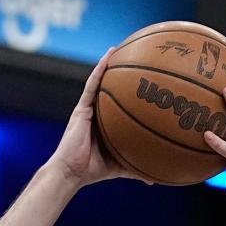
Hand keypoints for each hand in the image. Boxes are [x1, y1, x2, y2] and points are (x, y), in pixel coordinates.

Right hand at [47, 48, 150, 186]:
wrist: (72, 172)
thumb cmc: (92, 170)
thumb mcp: (120, 167)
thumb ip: (136, 168)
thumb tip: (154, 178)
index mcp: (105, 124)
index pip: (118, 103)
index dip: (128, 90)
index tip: (142, 80)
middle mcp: (97, 113)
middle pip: (110, 88)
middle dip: (120, 73)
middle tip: (135, 57)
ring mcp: (88, 108)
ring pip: (100, 82)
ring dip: (109, 64)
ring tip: (121, 47)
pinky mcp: (81, 107)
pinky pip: (92, 84)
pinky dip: (100, 69)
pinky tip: (109, 55)